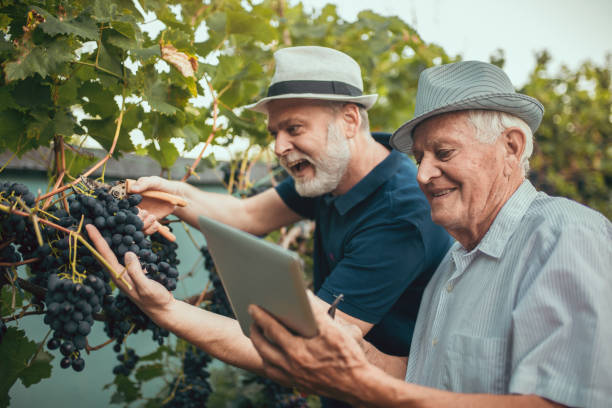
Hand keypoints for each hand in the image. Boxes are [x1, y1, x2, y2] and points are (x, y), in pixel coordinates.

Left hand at [85, 224, 173, 312]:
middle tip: (94, 220)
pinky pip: (128, 252)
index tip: (89, 226)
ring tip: (109, 224)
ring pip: (116, 250)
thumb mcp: (146, 287)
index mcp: (118, 275)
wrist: (163, 308)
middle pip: (105, 251)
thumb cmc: (154, 299)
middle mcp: (119, 271)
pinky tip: (129, 235)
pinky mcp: (135, 269)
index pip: (104, 254)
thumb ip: (136, 271)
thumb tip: (128, 252)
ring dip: (113, 237)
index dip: (97, 240)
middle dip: (98, 236)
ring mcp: (127, 270)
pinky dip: (127, 242)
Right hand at [128, 176, 181, 234]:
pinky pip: (145, 232)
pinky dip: (150, 230)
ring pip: (136, 228)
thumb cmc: (162, 186)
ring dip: (144, 225)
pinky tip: (156, 224)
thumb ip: (144, 183)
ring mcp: (140, 217)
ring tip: (153, 217)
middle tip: (146, 212)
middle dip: (136, 219)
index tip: (137, 208)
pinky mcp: (148, 224)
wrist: (175, 195)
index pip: (122, 207)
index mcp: (130, 198)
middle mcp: (132, 209)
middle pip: (128, 219)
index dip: (126, 210)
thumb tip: (132, 189)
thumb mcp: (154, 182)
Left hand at [248, 292, 368, 401]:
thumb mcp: (333, 330)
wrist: (358, 385)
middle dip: (255, 332)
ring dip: (260, 349)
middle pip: (263, 347)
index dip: (261, 317)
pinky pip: (275, 375)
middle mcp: (290, 366)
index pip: (272, 330)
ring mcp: (292, 378)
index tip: (253, 307)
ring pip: (267, 363)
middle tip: (252, 321)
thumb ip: (316, 312)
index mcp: (297, 351)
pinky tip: (273, 357)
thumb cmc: (347, 356)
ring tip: (260, 337)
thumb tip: (305, 296)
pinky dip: (270, 364)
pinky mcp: (298, 385)